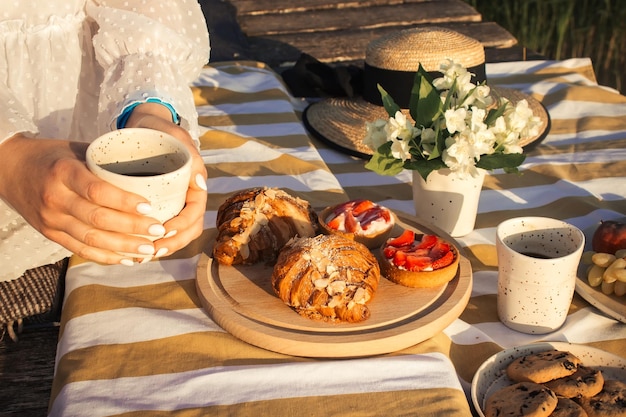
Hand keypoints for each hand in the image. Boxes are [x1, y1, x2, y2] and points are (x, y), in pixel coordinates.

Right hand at [0, 134, 170, 264]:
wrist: (9, 168)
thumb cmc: (52, 156)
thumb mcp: (77, 150)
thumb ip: (106, 162)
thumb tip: (148, 171)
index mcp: (64, 172)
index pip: (97, 191)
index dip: (125, 202)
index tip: (150, 207)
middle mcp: (55, 198)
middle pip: (98, 219)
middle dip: (132, 228)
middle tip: (159, 230)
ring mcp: (51, 220)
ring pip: (91, 239)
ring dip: (123, 247)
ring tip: (149, 250)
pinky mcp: (50, 234)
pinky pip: (80, 250)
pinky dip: (106, 257)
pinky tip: (127, 259)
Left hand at [124, 103, 207, 259]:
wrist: (141, 125)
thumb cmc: (160, 130)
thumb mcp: (177, 137)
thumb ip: (191, 156)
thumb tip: (199, 184)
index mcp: (194, 186)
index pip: (195, 214)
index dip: (183, 226)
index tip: (164, 230)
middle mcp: (186, 198)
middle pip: (189, 230)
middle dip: (173, 243)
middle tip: (152, 250)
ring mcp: (174, 203)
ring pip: (176, 234)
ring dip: (164, 247)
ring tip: (145, 255)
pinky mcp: (159, 206)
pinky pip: (161, 230)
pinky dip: (152, 242)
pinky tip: (137, 249)